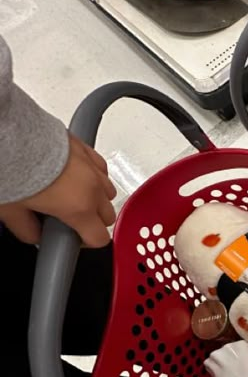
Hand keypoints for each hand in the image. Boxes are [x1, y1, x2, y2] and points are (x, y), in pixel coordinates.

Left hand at [0, 133, 115, 246]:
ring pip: (107, 191)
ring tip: (71, 194)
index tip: (73, 238)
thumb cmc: (14, 168)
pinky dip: (93, 176)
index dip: (86, 242)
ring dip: (95, 198)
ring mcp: (91, 166)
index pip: (99, 238)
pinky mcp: (86, 148)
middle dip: (92, 221)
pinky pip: (101, 168)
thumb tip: (33, 234)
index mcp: (79, 208)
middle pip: (108, 216)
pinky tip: (74, 175)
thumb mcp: (12, 211)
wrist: (12, 134)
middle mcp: (91, 188)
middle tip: (68, 218)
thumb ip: (27, 229)